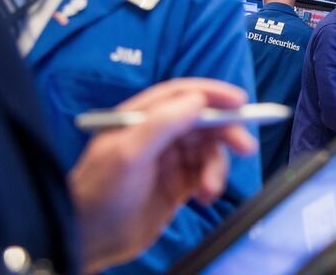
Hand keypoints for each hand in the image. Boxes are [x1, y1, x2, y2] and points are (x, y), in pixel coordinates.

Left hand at [69, 79, 257, 272]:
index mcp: (141, 118)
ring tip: (209, 189)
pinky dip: (211, 184)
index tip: (239, 101)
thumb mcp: (128, 154)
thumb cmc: (98, 194)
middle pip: (202, 122)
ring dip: (216, 168)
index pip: (181, 95)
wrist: (90, 241)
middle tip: (245, 146)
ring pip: (208, 150)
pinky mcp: (177, 184)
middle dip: (226, 132)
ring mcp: (168, 160)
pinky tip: (204, 198)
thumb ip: (162, 124)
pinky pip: (206, 175)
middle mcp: (157, 135)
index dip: (212, 94)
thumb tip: (197, 100)